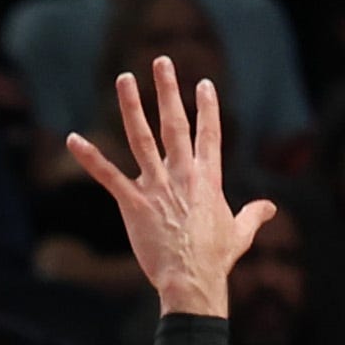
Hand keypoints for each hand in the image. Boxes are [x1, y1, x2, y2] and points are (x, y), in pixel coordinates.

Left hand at [61, 57, 275, 317]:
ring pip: (141, 138)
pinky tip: (73, 139)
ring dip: (131, 106)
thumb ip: (253, 214)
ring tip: (124, 79)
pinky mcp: (133, 203)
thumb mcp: (240, 233)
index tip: (203, 83)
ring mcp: (156, 187)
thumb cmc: (216, 260)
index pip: (209, 134)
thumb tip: (271, 208)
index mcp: (208, 178)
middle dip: (168, 90)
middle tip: (162, 61)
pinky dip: (89, 157)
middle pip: (174, 124)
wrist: (193, 282)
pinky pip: (107, 175)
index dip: (207, 107)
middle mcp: (182, 175)